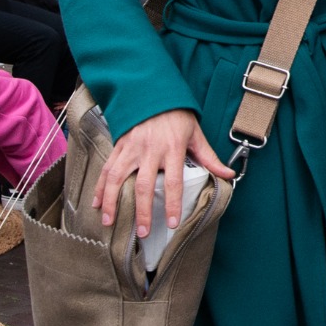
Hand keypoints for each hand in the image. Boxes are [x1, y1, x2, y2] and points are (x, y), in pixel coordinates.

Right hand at [95, 106, 234, 237]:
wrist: (155, 93)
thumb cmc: (177, 117)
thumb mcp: (196, 135)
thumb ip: (210, 158)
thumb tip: (228, 175)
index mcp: (172, 149)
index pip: (173, 182)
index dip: (172, 204)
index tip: (171, 223)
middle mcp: (150, 150)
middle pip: (144, 185)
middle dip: (142, 211)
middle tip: (142, 232)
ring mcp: (132, 148)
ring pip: (118, 178)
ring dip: (112, 202)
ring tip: (109, 222)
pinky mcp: (119, 145)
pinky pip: (107, 168)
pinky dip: (100, 187)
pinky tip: (96, 203)